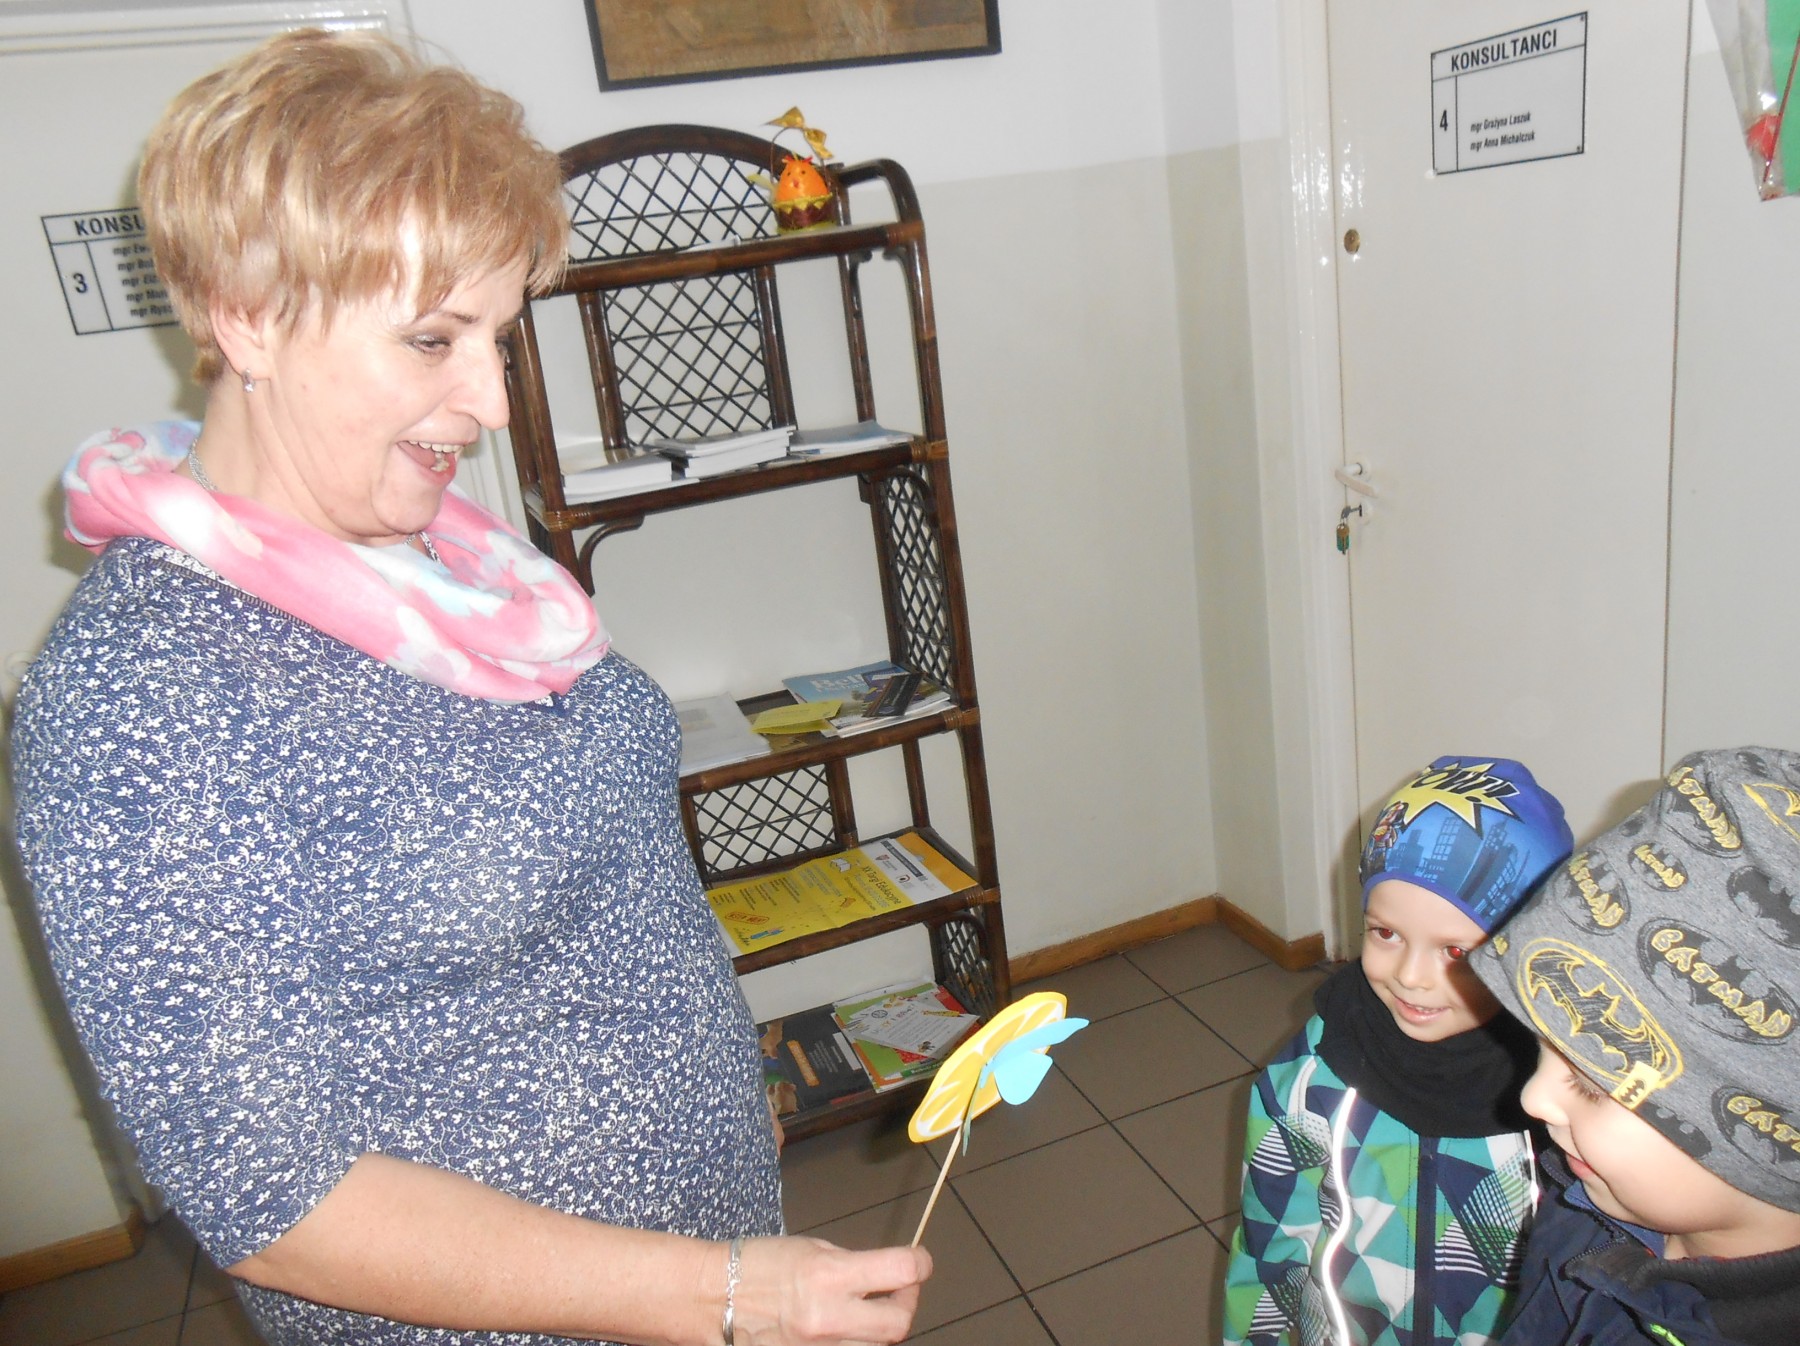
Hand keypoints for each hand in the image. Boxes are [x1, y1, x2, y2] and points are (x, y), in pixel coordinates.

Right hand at [731, 1236, 930, 1345]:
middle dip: (907, 1304)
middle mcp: (828, 1317)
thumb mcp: (812, 1250)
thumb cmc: (758, 1265)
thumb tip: (886, 1274)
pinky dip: (853, 1339)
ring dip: (880, 1325)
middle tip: (900, 1290)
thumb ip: (852, 1266)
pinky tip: (841, 1324)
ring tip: (867, 1307)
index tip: (919, 1261)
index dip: (920, 1264)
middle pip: (898, 1325)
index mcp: (829, 1275)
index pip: (901, 1272)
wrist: (712, 1298)